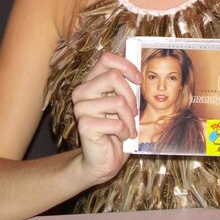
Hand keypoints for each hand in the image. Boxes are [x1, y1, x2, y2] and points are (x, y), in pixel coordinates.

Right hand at [71, 52, 141, 185]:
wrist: (103, 160)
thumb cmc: (115, 129)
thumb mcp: (123, 103)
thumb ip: (126, 87)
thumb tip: (138, 73)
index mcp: (91, 82)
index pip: (106, 59)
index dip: (126, 66)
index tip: (138, 80)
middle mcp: (82, 92)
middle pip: (113, 76)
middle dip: (131, 96)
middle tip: (134, 111)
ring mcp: (81, 108)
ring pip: (118, 101)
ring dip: (130, 119)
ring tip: (128, 128)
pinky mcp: (84, 125)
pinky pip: (116, 122)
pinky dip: (125, 131)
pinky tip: (121, 137)